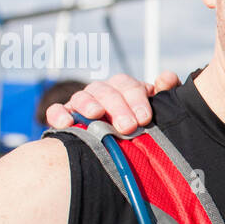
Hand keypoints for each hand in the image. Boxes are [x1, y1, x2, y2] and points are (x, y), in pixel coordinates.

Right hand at [44, 71, 181, 133]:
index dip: (137, 99)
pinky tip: (66, 123)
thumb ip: (163, 94)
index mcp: (124, 89)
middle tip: (128, 127)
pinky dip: (58, 114)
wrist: (116, 144)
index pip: (128, 86)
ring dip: (88, 104)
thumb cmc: (138, 124)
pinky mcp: (64, 116)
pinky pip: (56, 111)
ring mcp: (81, 103)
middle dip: (117, 107)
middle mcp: (102, 93)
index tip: (145, 118)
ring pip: (81, 96)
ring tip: (96, 115)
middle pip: (106, 91)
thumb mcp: (154, 110)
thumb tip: (168, 78)